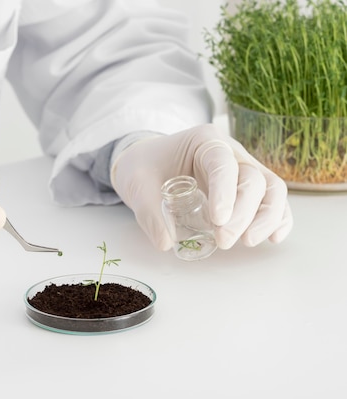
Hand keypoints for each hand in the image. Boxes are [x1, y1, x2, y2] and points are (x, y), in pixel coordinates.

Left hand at [111, 124, 292, 250]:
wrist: (146, 164)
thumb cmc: (143, 167)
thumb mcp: (136, 184)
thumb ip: (149, 213)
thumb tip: (167, 242)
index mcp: (203, 141)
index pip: (223, 163)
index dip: (226, 191)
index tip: (218, 219)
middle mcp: (230, 152)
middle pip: (253, 178)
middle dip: (244, 213)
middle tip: (224, 240)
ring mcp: (242, 170)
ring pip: (271, 189)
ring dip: (267, 218)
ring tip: (248, 242)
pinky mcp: (245, 190)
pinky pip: (271, 202)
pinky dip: (277, 219)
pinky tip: (274, 238)